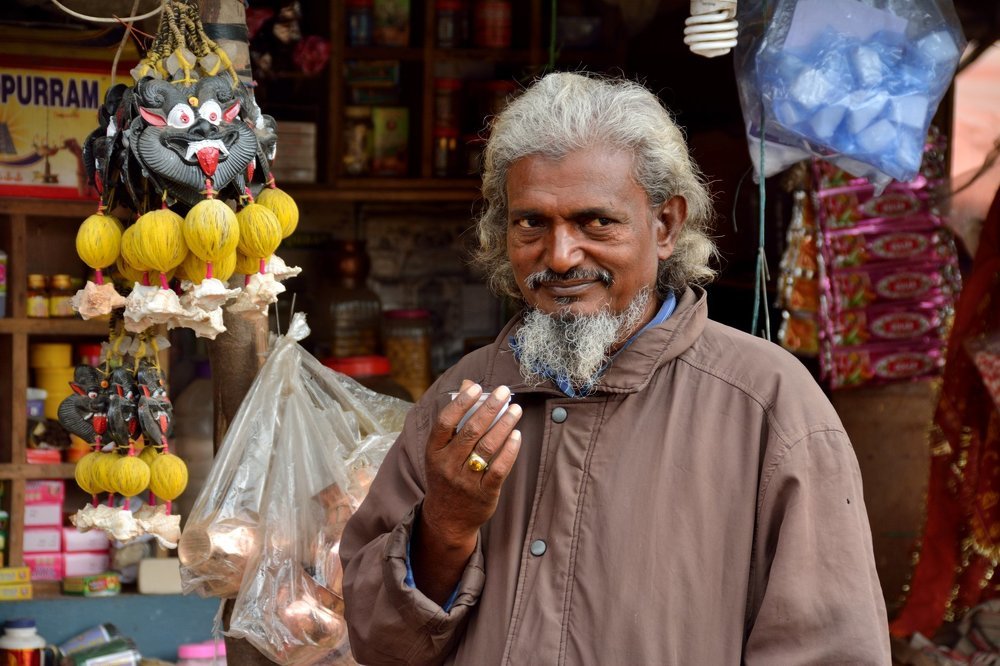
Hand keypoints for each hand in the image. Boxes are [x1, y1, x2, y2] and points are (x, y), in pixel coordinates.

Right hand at [412, 380, 522, 602]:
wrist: (447, 519)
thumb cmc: (446, 475)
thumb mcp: (442, 450)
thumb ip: (455, 417)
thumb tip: (468, 384)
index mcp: (434, 451)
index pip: (446, 422)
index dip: (461, 403)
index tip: (478, 388)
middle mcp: (447, 465)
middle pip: (470, 431)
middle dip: (490, 409)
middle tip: (506, 392)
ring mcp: (465, 481)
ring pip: (487, 448)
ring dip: (504, 425)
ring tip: (516, 410)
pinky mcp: (484, 493)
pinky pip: (499, 469)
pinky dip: (510, 450)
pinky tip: (517, 435)